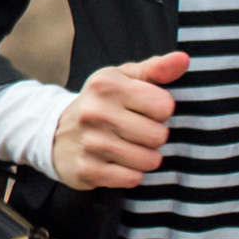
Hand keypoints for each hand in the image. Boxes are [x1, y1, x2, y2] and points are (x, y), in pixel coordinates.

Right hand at [52, 51, 188, 189]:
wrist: (55, 134)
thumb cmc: (101, 103)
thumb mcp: (123, 79)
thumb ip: (156, 69)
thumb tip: (183, 59)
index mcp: (106, 85)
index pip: (164, 105)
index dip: (160, 110)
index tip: (145, 110)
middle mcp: (95, 112)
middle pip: (158, 135)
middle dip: (154, 136)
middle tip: (137, 132)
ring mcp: (90, 143)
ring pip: (149, 160)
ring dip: (145, 158)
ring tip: (130, 148)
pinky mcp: (87, 170)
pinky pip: (132, 179)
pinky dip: (131, 174)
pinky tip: (118, 163)